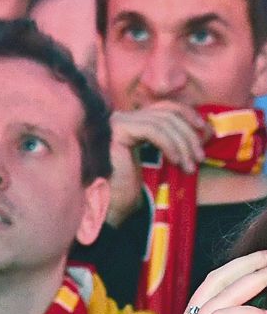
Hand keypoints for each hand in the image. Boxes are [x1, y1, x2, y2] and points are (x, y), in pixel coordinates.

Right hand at [106, 103, 208, 223]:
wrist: (107, 205)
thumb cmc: (129, 186)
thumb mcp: (157, 156)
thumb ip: (173, 139)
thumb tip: (204, 128)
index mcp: (130, 121)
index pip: (164, 107)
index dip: (188, 114)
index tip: (205, 132)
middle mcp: (121, 117)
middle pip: (166, 114)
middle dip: (188, 135)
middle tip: (199, 157)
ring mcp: (117, 122)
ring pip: (162, 122)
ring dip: (182, 144)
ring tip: (189, 165)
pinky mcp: (118, 131)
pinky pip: (153, 130)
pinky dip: (170, 144)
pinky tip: (176, 160)